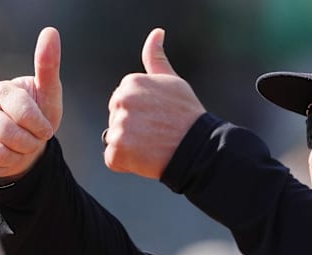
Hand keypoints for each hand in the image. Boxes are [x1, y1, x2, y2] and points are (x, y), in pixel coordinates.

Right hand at [0, 27, 62, 181]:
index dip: (40, 126)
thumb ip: (49, 66)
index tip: (47, 130)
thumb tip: (51, 31)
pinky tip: (5, 159)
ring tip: (20, 149)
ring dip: (17, 157)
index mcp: (2, 90)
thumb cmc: (39, 117)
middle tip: (33, 141)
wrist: (27, 146)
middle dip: (30, 144)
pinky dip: (1, 168)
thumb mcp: (50, 94)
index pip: (23, 110)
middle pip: (9, 134)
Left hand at [105, 28, 205, 178]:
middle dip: (132, 127)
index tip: (158, 117)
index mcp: (131, 82)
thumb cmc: (187, 116)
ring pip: (115, 138)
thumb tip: (156, 33)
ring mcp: (118, 126)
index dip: (141, 112)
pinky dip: (126, 163)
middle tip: (155, 133)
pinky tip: (145, 157)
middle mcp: (121, 101)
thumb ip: (156, 58)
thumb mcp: (172, 81)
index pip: (123, 101)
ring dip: (130, 146)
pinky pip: (113, 159)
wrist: (198, 148)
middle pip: (117, 118)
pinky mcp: (117, 151)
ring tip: (152, 145)